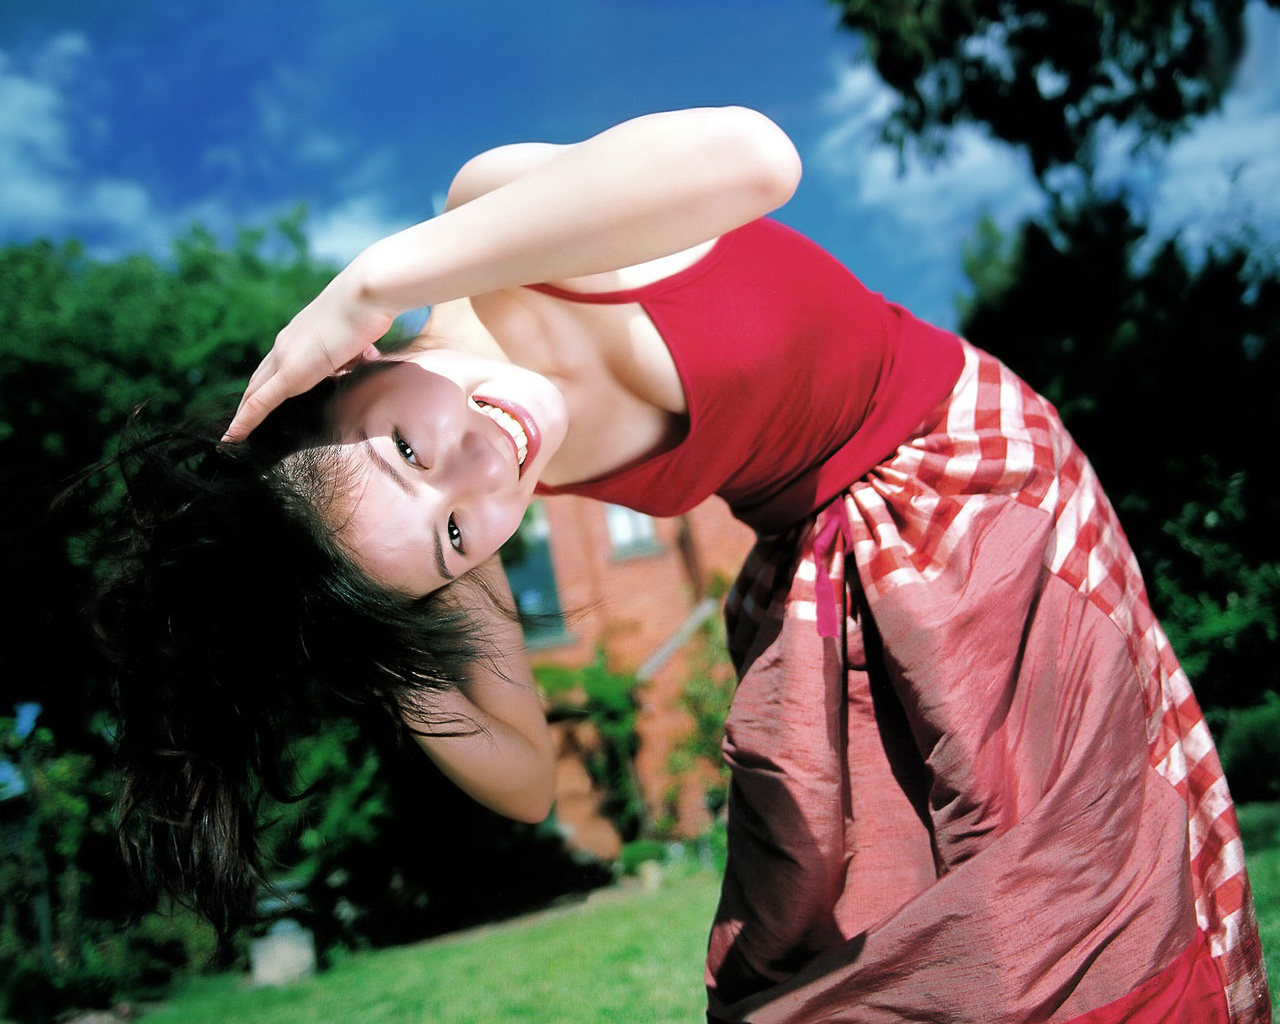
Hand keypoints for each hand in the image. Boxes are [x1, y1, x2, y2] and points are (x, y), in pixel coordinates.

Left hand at [222, 268, 396, 441]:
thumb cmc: (370, 309)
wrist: (368, 293)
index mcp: (299, 334)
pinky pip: (259, 402)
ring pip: (254, 390)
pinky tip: (233, 436)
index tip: (254, 400)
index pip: (273, 364)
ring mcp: (285, 355)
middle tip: (237, 421)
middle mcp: (286, 343)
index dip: (262, 384)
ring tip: (233, 432)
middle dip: (247, 401)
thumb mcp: (358, 334)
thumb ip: (354, 347)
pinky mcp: (291, 372)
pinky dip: (244, 420)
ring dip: (243, 411)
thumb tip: (367, 353)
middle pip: (258, 378)